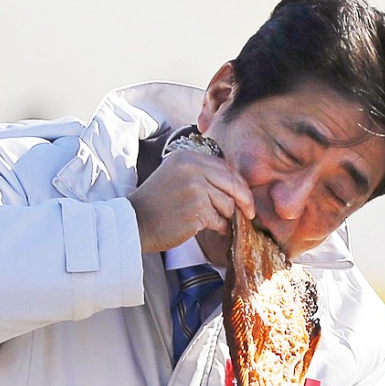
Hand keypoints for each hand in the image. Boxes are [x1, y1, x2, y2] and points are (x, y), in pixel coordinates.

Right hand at [128, 148, 254, 253]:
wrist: (134, 223)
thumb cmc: (156, 204)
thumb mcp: (175, 176)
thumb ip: (201, 174)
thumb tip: (234, 184)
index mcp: (187, 157)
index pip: (225, 167)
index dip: (238, 183)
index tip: (243, 196)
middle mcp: (192, 168)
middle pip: (232, 183)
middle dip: (245, 200)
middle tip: (249, 213)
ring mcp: (195, 188)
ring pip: (227, 204)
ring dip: (226, 216)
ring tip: (213, 221)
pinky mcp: (197, 209)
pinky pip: (220, 220)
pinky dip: (219, 227)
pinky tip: (208, 228)